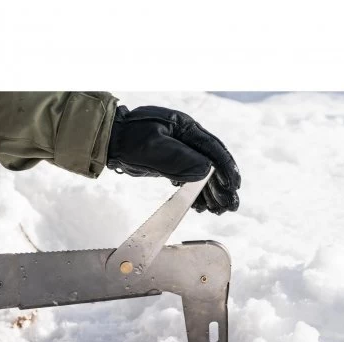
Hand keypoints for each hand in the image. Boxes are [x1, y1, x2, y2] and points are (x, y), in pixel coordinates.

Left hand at [107, 105, 240, 214]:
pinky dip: (197, 193)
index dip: (226, 169)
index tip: (234, 186)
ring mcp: (181, 150)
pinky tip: (202, 207)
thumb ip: (180, 159)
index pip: (213, 149)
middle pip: (212, 163)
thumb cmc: (128, 139)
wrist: (109, 140)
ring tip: (218, 210)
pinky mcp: (173, 162)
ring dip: (211, 193)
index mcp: (186, 127)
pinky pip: (190, 178)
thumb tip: (207, 170)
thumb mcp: (154, 148)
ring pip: (202, 173)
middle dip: (221, 186)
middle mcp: (187, 138)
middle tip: (230, 206)